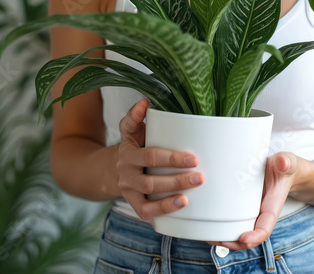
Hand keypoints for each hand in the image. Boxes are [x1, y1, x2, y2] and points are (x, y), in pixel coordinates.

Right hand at [115, 98, 204, 220]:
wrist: (114, 168)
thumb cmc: (134, 145)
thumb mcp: (131, 129)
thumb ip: (135, 116)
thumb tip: (143, 102)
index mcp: (128, 151)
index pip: (151, 156)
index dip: (172, 159)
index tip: (194, 159)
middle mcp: (126, 172)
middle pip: (151, 180)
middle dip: (177, 179)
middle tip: (200, 177)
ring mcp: (128, 190)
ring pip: (149, 196)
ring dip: (171, 195)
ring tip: (191, 193)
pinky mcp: (133, 204)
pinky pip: (145, 212)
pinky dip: (162, 210)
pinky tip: (179, 204)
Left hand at [207, 151, 300, 251]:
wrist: (282, 169)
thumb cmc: (284, 168)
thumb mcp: (287, 163)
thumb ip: (286, 163)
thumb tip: (283, 163)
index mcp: (271, 209)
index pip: (264, 230)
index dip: (254, 237)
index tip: (242, 238)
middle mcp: (260, 216)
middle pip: (248, 239)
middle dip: (233, 243)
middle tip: (216, 239)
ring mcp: (250, 214)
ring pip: (238, 234)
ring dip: (224, 239)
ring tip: (207, 236)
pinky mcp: (242, 208)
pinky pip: (232, 223)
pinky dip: (221, 227)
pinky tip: (207, 225)